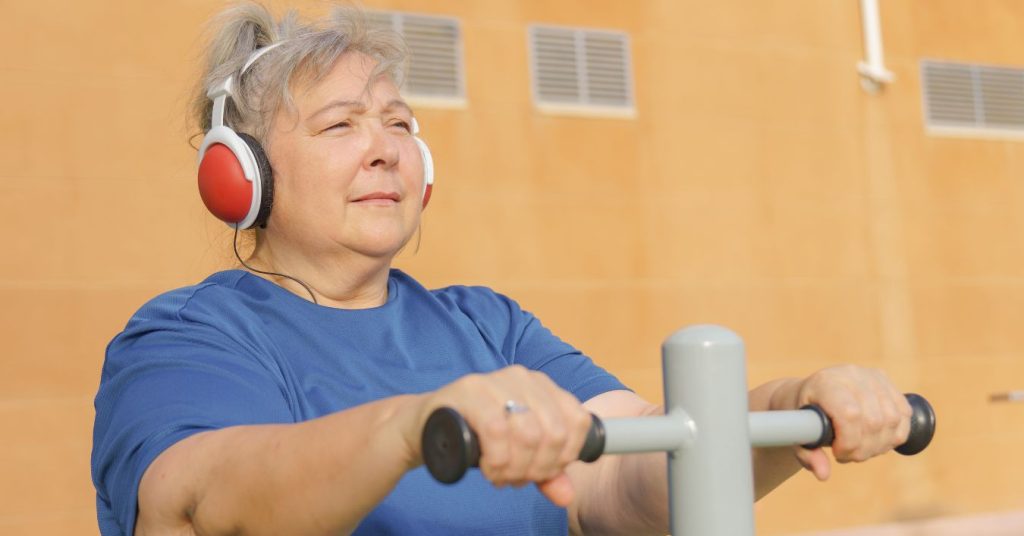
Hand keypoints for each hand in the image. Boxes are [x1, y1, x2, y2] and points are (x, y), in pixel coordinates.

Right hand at [414, 365, 592, 505]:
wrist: (425, 426)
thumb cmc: (476, 436)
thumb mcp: (517, 454)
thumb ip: (545, 472)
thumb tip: (566, 495)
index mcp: (543, 387)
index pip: (577, 422)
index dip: (564, 456)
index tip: (543, 472)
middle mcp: (523, 378)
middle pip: (554, 432)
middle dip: (538, 467)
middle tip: (517, 478)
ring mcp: (495, 381)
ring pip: (528, 432)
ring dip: (515, 467)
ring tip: (500, 474)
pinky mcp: (469, 391)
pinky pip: (496, 430)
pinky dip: (496, 460)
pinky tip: (487, 468)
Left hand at [771, 365, 912, 480]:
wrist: (810, 394)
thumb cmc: (802, 417)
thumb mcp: (797, 435)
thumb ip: (808, 455)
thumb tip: (823, 475)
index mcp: (824, 383)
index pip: (850, 414)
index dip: (850, 441)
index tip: (838, 453)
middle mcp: (850, 375)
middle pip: (874, 421)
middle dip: (863, 449)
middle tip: (848, 455)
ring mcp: (871, 376)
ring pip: (892, 420)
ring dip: (879, 445)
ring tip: (860, 448)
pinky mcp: (885, 381)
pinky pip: (904, 415)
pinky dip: (893, 435)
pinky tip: (875, 440)